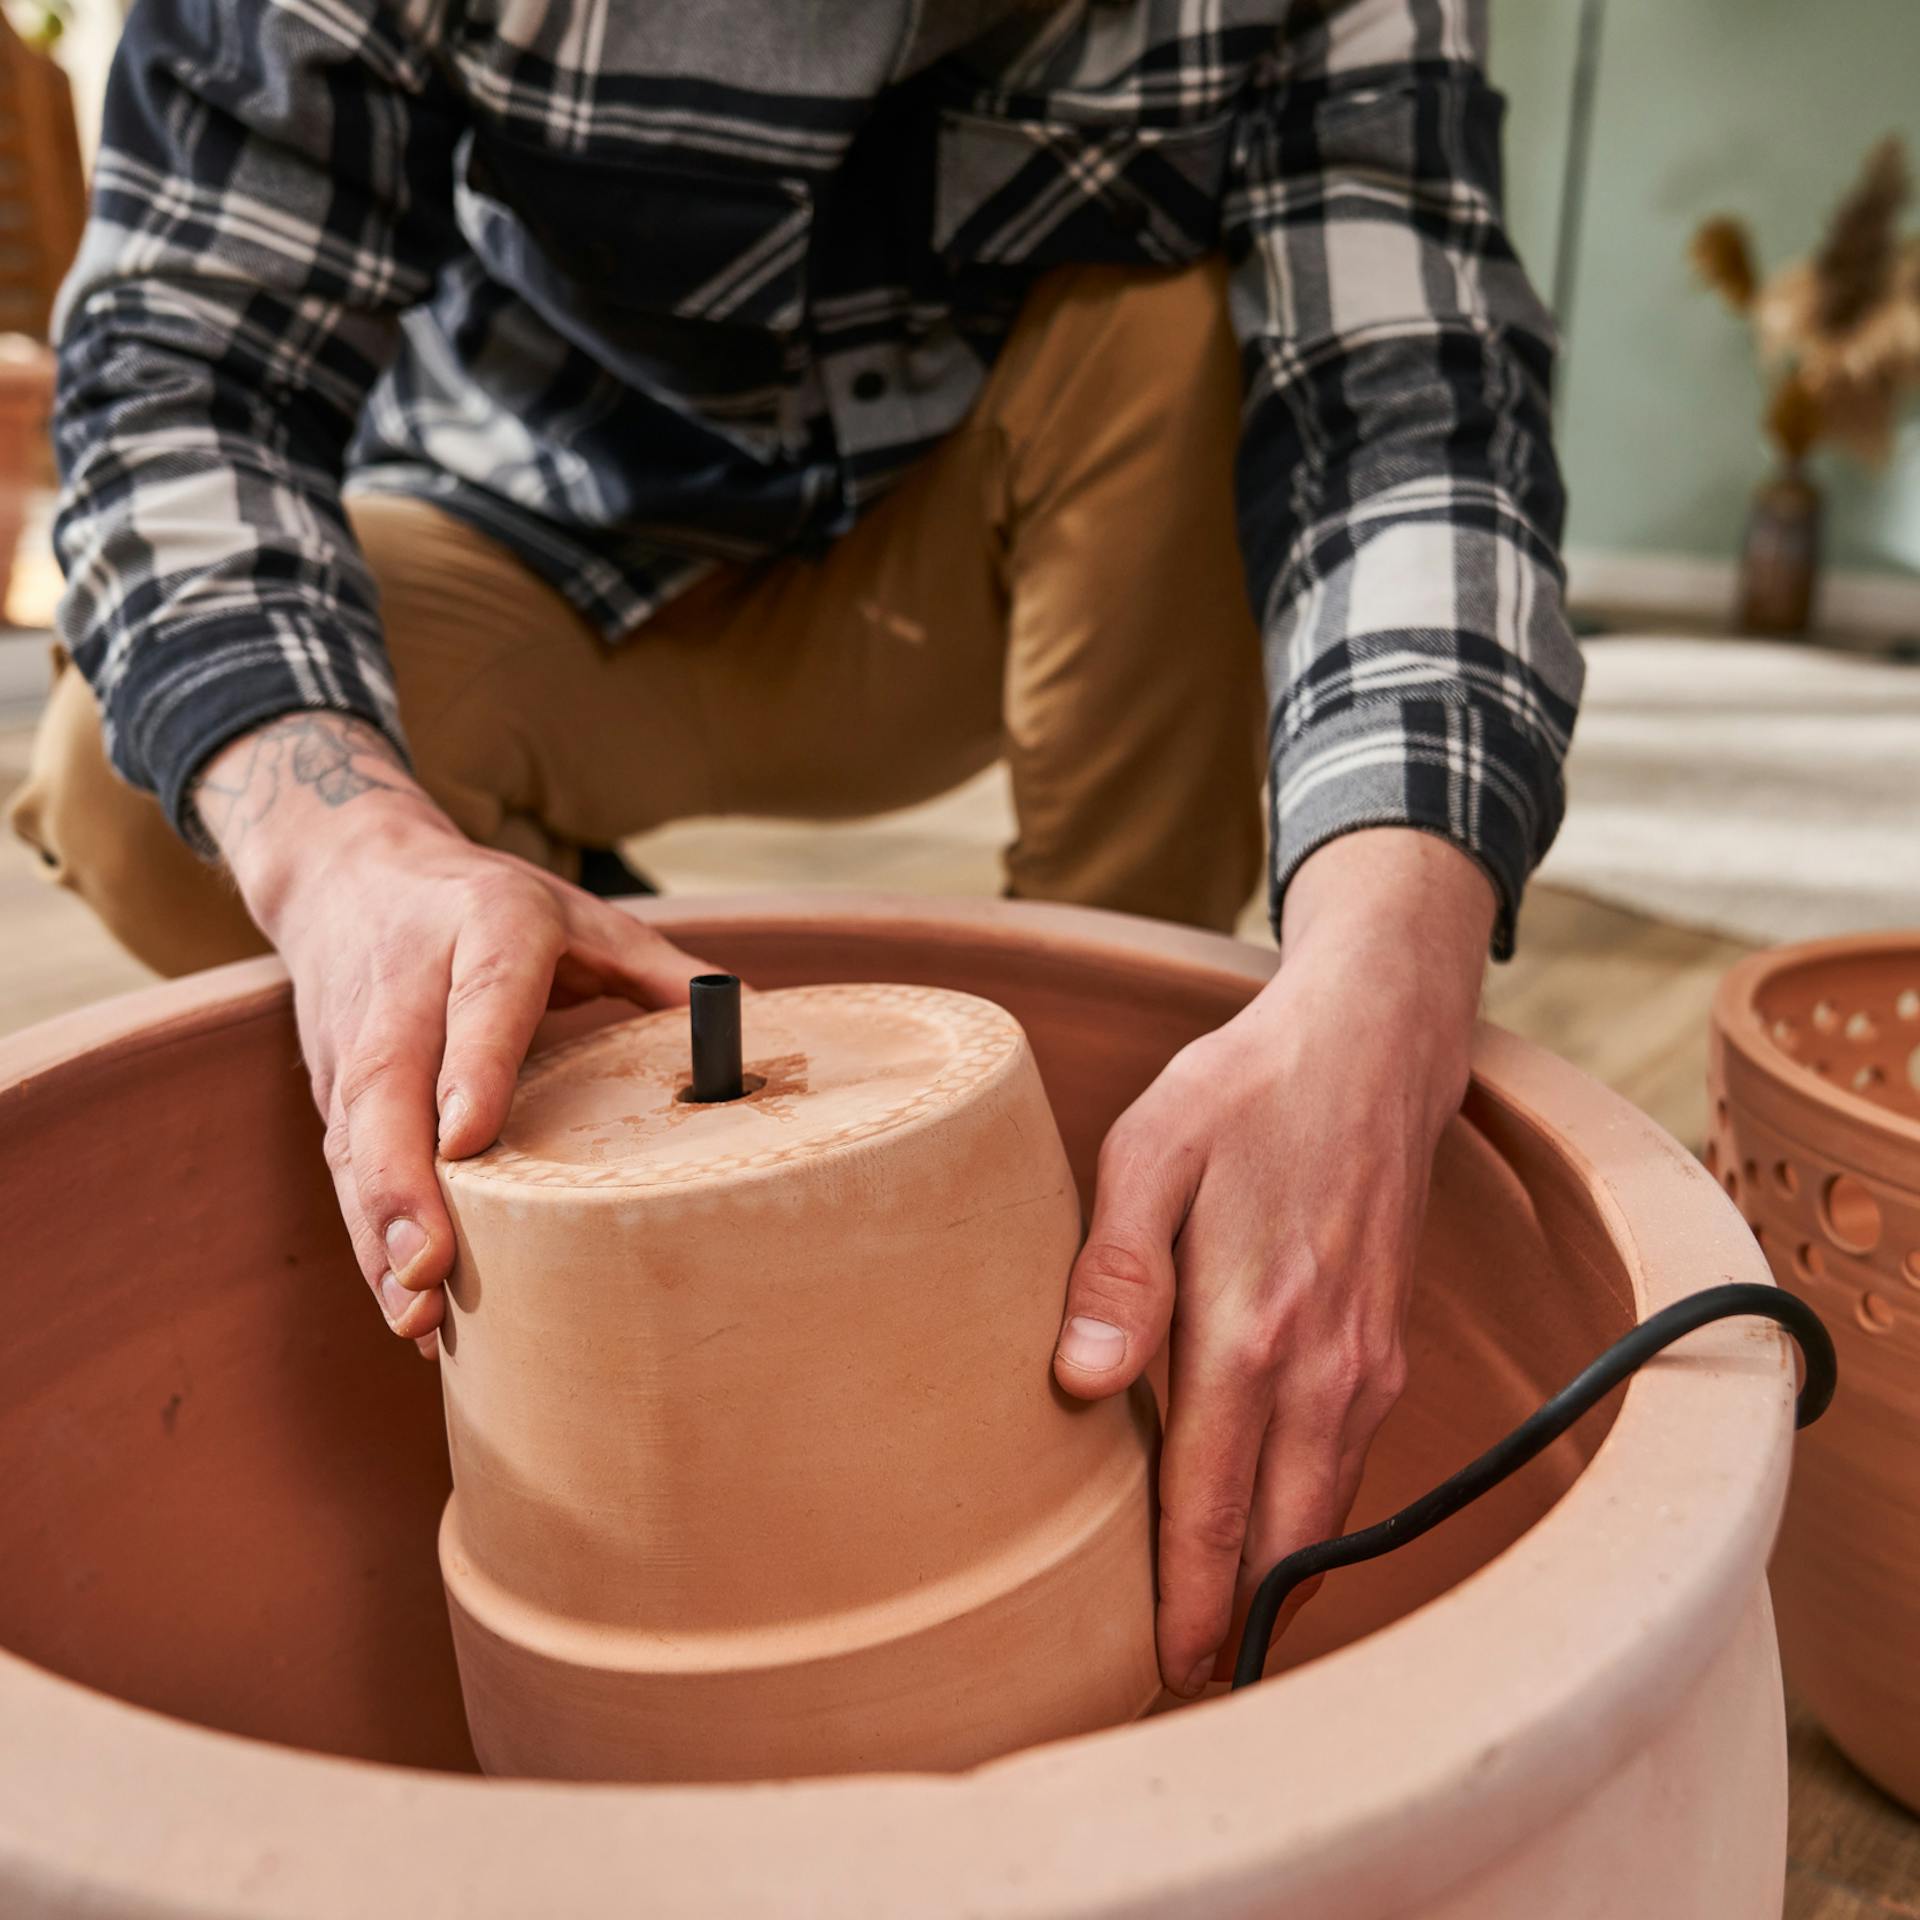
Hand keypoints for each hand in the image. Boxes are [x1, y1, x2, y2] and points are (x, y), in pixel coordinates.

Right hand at [195, 713, 713, 1349]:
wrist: (350, 871)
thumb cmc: (487, 905)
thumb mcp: (583, 917)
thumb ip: (662, 972)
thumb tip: (752, 1028)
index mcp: (488, 930)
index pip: (479, 998)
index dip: (471, 1067)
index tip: (469, 1139)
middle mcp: (409, 988)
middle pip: (389, 1086)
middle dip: (402, 1185)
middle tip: (429, 1269)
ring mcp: (357, 1043)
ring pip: (355, 1144)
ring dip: (380, 1234)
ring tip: (416, 1316)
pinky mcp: (332, 1091)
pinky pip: (345, 1169)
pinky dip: (370, 1241)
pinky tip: (406, 1306)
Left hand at [1052, 829, 1494, 1694]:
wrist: (1370, 1049)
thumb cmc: (1243, 1095)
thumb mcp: (1151, 1150)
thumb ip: (1115, 1271)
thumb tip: (1081, 1383)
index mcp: (1251, 1328)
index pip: (1212, 1505)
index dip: (1187, 1604)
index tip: (1163, 1681)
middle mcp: (1324, 1369)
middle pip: (1283, 1543)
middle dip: (1236, 1629)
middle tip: (1178, 1697)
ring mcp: (1366, 1366)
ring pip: (1325, 1519)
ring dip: (1276, 1589)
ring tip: (1216, 1650)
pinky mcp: (1384, 1353)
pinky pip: (1347, 1472)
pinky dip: (1309, 1530)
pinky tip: (1268, 1548)